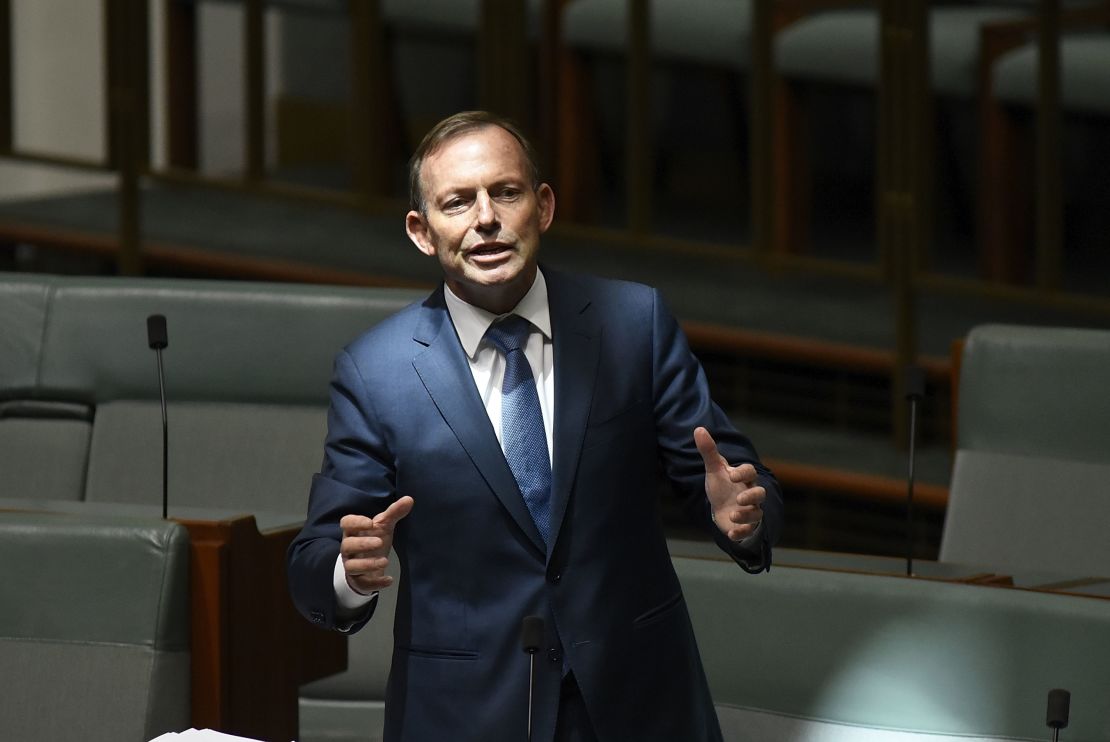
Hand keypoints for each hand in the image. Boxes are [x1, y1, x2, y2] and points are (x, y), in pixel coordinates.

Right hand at [340, 495, 413, 594]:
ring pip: (352, 566)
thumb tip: (409, 499)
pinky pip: (363, 583)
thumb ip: (394, 513)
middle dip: (363, 544)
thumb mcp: (384, 526)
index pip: (346, 523)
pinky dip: (375, 582)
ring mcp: (351, 565)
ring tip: (385, 561)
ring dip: (368, 564)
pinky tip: (389, 579)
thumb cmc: (374, 539)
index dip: (355, 522)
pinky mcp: (358, 580)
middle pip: (348, 545)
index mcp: (353, 531)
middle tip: (380, 542)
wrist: (371, 564)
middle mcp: (348, 548)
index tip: (370, 523)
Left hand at [694, 427, 764, 541]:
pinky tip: (731, 534)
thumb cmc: (721, 486)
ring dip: (746, 516)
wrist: (721, 508)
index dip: (743, 473)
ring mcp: (750, 511)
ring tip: (732, 516)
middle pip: (760, 494)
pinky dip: (741, 533)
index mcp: (744, 478)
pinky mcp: (746, 526)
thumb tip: (698, 429)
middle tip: (739, 498)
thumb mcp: (714, 469)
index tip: (731, 475)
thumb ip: (709, 451)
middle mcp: (751, 494)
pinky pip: (749, 531)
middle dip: (752, 497)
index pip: (750, 472)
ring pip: (756, 514)